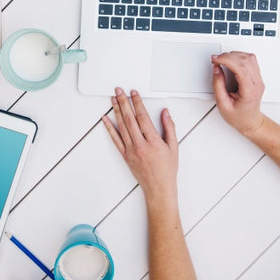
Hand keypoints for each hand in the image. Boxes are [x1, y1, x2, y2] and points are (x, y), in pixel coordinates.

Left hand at [102, 88, 178, 202]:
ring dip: (116, 111)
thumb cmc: (167, 169)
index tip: (134, 93)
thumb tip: (165, 112)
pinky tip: (105, 119)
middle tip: (119, 90)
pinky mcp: (125, 155)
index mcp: (153, 141)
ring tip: (113, 99)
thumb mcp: (174, 147)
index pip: (142, 117)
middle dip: (124, 102)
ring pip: (121, 126)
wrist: (159, 188)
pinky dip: (109, 128)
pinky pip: (115, 139)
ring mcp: (131, 150)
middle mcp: (140, 145)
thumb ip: (169, 127)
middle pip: (129, 119)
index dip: (137, 103)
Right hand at [211, 51, 264, 134]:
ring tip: (223, 60)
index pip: (241, 68)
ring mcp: (258, 79)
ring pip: (250, 58)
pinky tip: (231, 60)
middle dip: (228, 56)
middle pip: (245, 60)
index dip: (226, 60)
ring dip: (234, 55)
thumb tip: (216, 69)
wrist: (250, 121)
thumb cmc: (238, 116)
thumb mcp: (222, 104)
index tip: (216, 59)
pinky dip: (239, 57)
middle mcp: (256, 83)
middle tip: (216, 59)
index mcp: (249, 91)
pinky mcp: (256, 76)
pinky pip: (251, 60)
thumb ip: (218, 86)